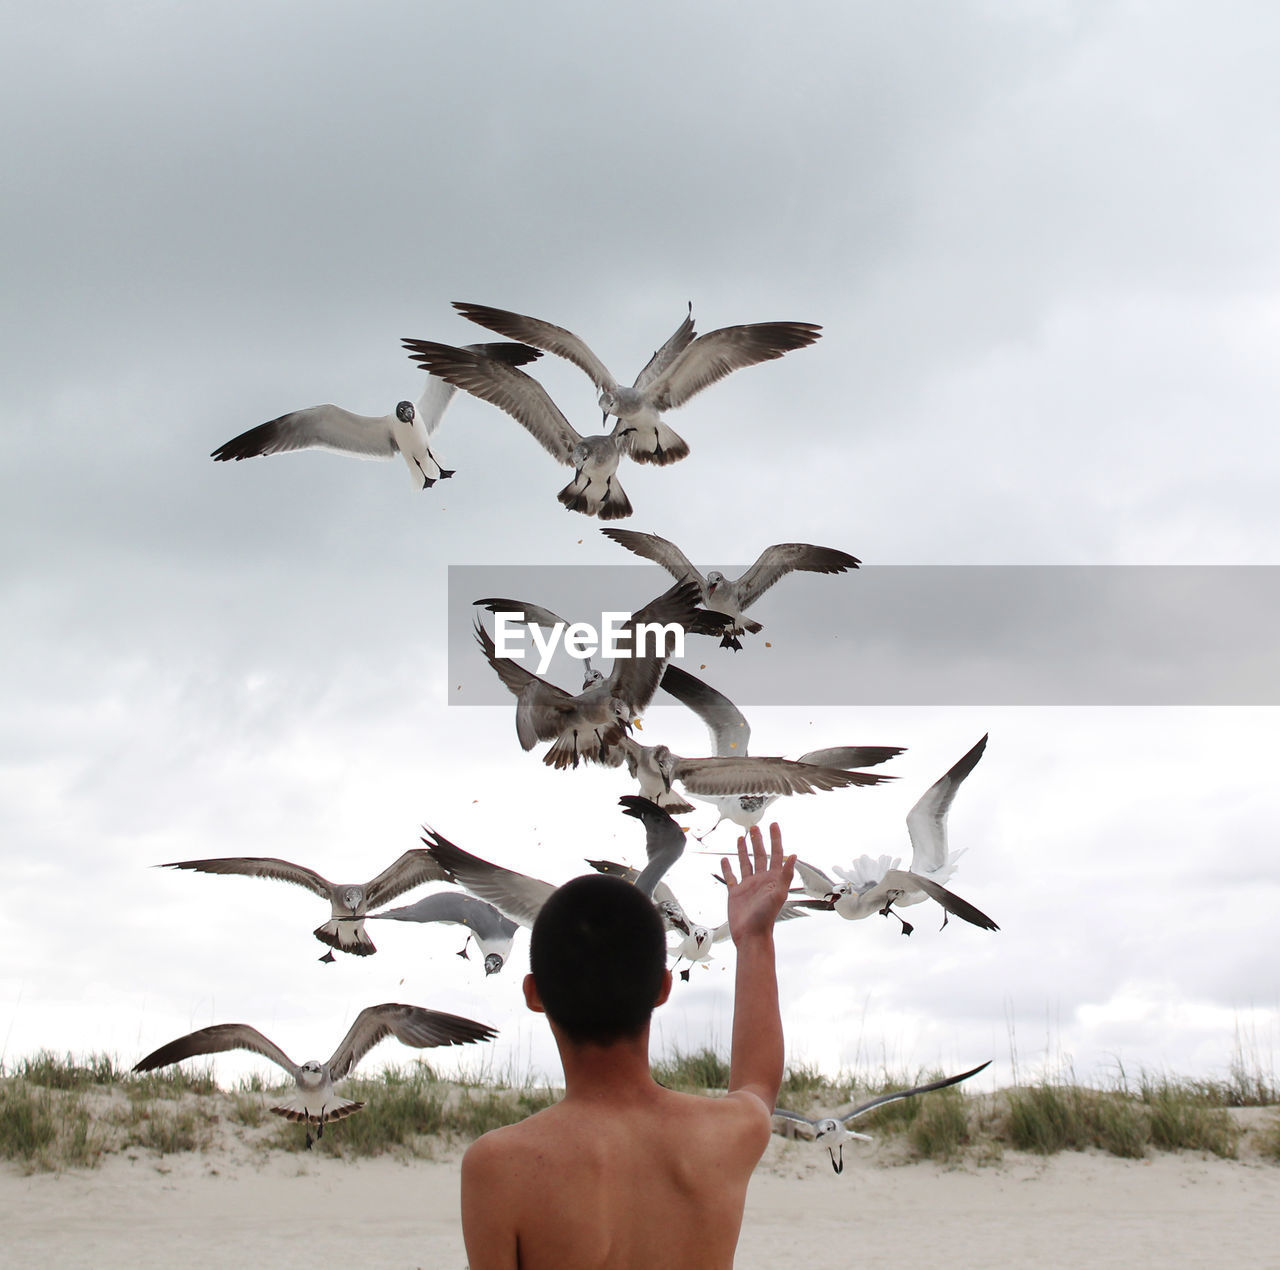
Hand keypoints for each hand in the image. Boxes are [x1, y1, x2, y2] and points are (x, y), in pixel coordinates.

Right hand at [722, 823, 795, 943]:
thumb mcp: (778, 895)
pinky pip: (731, 876)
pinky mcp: (736, 893)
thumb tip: (794, 856)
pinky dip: (728, 867)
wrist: (751, 935)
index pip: (775, 854)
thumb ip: (786, 875)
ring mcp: (748, 886)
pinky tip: (725, 859)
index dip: (775, 839)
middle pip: (760, 855)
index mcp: (773, 879)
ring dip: (744, 850)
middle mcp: (761, 880)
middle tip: (755, 827)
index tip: (773, 825)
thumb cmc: (766, 918)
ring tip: (741, 837)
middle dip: (758, 840)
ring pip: (746, 862)